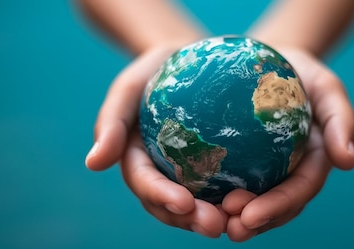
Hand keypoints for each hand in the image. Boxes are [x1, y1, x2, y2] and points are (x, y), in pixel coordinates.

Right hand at [85, 45, 227, 237]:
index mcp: (135, 160)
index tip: (185, 202)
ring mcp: (187, 176)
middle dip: (191, 220)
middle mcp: (160, 175)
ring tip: (238, 222)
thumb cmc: (158, 69)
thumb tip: (93, 164)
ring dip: (217, 218)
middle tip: (216, 225)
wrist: (193, 59)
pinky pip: (225, 189)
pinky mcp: (214, 171)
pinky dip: (238, 199)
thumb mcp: (130, 86)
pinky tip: (260, 202)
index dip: (162, 198)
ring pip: (199, 207)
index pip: (145, 183)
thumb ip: (110, 122)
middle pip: (172, 206)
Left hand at [220, 48, 353, 241]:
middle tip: (228, 227)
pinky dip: (209, 193)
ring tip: (207, 221)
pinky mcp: (238, 164)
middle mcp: (288, 175)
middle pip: (274, 207)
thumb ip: (341, 120)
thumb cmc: (302, 73)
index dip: (276, 208)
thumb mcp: (327, 88)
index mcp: (312, 165)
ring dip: (229, 217)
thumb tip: (348, 162)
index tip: (249, 215)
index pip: (297, 191)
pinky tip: (188, 196)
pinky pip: (223, 181)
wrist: (270, 60)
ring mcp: (264, 172)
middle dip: (253, 223)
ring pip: (248, 202)